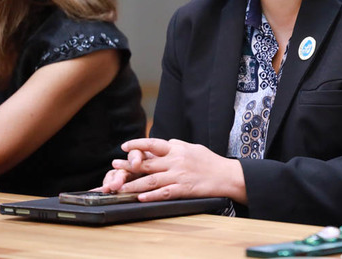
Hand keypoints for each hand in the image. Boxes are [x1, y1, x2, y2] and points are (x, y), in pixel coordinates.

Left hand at [108, 138, 246, 203]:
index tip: (125, 146)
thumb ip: (177, 146)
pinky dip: (152, 196)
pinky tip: (141, 198)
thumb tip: (165, 143)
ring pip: (152, 180)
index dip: (138, 144)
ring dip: (134, 184)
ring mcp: (179, 176)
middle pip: (148, 163)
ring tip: (121, 186)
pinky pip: (165, 193)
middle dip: (129, 166)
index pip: (153, 144)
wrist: (227, 175)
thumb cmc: (210, 161)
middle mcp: (176, 161)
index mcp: (177, 149)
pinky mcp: (184, 189)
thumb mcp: (193, 148)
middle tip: (114, 166)